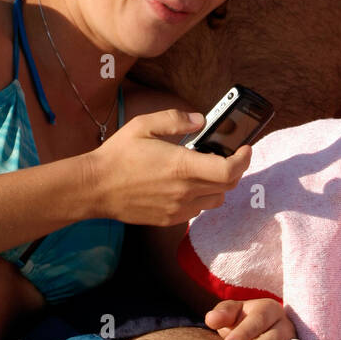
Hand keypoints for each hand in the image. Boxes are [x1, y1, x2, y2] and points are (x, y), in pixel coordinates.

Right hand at [85, 110, 251, 226]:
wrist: (95, 188)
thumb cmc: (118, 155)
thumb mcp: (144, 125)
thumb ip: (176, 119)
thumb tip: (200, 120)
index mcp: (181, 166)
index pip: (228, 170)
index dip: (243, 159)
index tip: (245, 149)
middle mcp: (184, 191)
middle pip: (228, 185)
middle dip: (234, 169)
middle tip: (229, 155)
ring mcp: (177, 208)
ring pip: (215, 200)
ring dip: (218, 185)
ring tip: (205, 170)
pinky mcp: (169, 219)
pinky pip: (197, 210)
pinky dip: (201, 197)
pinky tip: (186, 184)